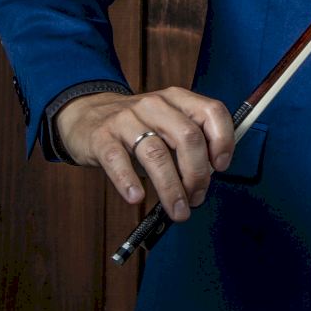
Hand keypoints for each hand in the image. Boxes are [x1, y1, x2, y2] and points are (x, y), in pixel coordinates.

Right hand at [56, 88, 234, 222]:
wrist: (86, 115)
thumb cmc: (137, 127)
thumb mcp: (167, 123)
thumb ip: (189, 143)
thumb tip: (209, 176)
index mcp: (178, 99)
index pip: (211, 112)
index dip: (223, 141)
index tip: (222, 167)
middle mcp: (155, 105)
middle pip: (187, 137)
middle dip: (197, 174)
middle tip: (196, 197)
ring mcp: (126, 119)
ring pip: (156, 153)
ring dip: (171, 188)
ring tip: (177, 210)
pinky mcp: (102, 137)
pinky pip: (118, 160)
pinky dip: (128, 181)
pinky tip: (136, 197)